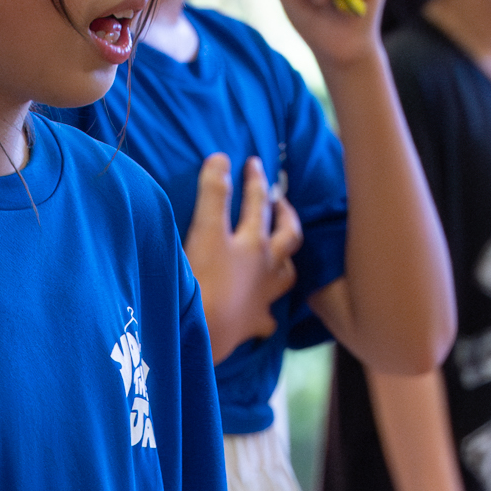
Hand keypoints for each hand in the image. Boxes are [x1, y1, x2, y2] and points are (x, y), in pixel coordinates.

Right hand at [185, 153, 300, 362]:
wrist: (204, 332)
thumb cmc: (202, 280)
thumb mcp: (205, 230)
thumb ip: (213, 193)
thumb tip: (221, 158)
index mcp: (254, 242)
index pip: (257, 202)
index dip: (255, 180)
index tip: (252, 162)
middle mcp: (266, 268)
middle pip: (288, 236)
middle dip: (285, 215)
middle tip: (280, 202)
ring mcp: (263, 297)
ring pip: (286, 277)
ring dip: (285, 263)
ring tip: (281, 256)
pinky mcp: (253, 325)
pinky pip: (267, 321)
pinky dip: (267, 315)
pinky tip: (264, 315)